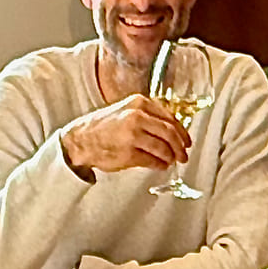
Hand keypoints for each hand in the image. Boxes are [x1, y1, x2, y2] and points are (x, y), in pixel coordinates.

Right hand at [59, 95, 189, 176]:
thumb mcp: (126, 111)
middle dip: (180, 147)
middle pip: (170, 133)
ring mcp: (132, 135)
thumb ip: (148, 116)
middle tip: (183, 155)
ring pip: (163, 148)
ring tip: (171, 161)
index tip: (186, 141)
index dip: (182, 132)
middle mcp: (136, 117)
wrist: (80, 140)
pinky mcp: (128, 153)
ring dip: (170, 157)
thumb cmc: (103, 127)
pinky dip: (160, 164)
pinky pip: (152, 161)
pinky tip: (160, 165)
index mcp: (138, 103)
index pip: (170, 118)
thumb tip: (172, 130)